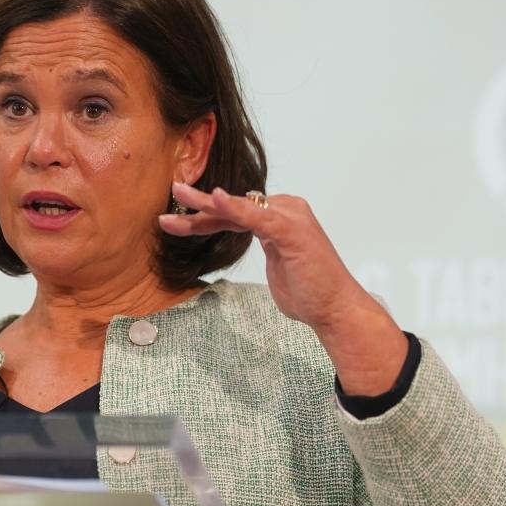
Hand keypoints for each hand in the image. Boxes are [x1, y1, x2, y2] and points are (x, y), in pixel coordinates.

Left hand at [159, 183, 406, 394]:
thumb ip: (265, 247)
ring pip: (238, 207)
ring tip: (179, 196)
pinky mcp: (291, 229)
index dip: (205, 217)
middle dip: (198, 206)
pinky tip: (213, 200)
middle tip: (169, 198)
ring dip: (206, 205)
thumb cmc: (309, 292)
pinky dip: (234, 207)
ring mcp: (289, 217)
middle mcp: (285, 210)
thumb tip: (249, 242)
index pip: (234, 213)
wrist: (335, 310)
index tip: (176, 220)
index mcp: (280, 217)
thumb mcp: (277, 266)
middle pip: (232, 206)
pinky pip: (256, 215)